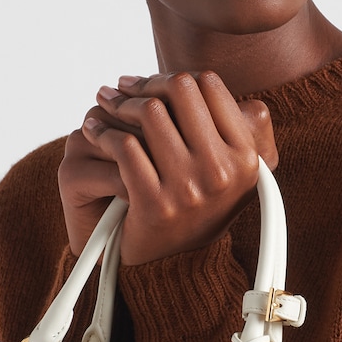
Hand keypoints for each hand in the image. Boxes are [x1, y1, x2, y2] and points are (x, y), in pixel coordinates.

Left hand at [58, 71, 276, 263]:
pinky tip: (94, 132)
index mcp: (248, 157)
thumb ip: (239, 124)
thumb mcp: (233, 169)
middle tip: (122, 88)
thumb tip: (209, 81)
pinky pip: (125, 146)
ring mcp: (189, 189)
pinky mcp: (155, 204)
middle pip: (180, 90)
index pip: (209, 86)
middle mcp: (223, 171)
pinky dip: (104, 133)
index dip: (175, 78)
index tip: (150, 84)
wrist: (174, 264)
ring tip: (104, 105)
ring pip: (150, 113)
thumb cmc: (200, 205)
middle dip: (145, 84)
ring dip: (119, 104)